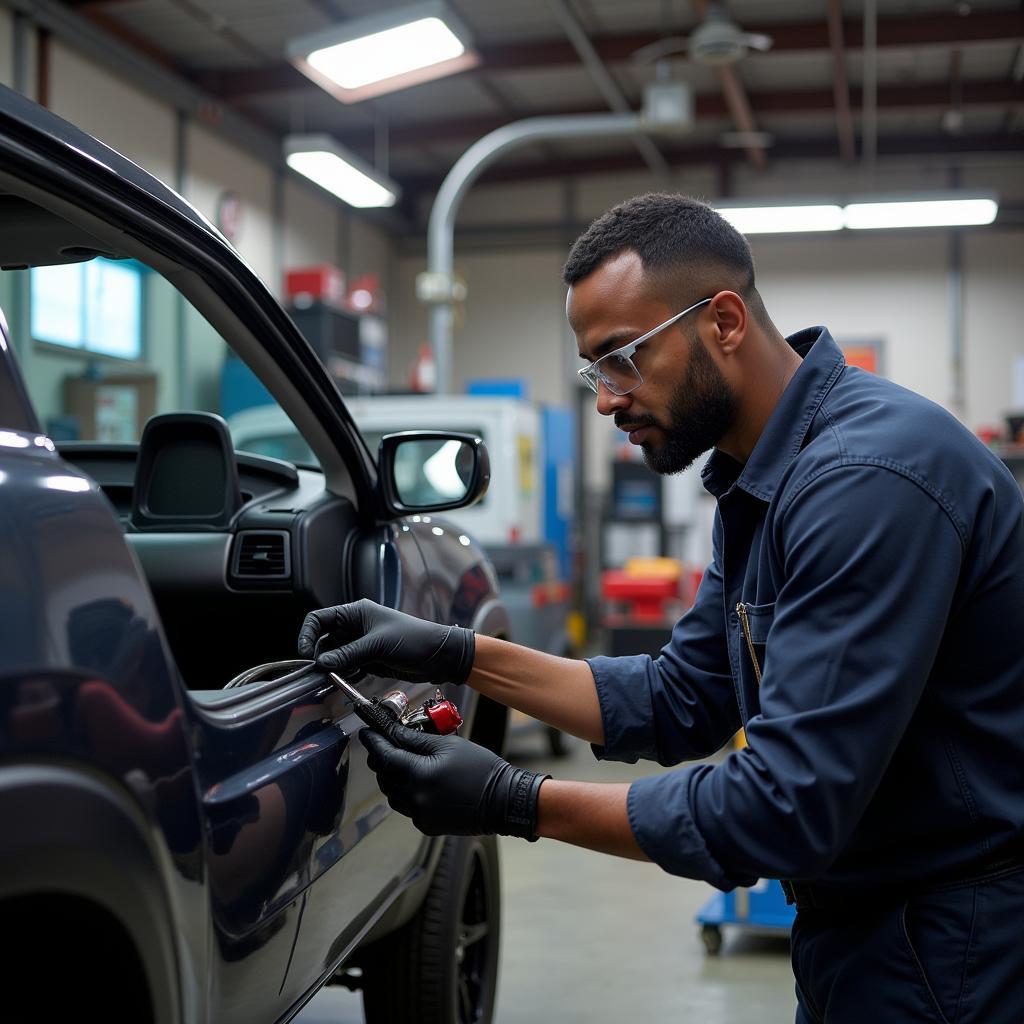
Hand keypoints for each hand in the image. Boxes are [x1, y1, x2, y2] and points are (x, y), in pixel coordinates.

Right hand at [298, 599, 474, 684]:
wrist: (439, 656)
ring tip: (331, 678)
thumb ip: (348, 654)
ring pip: (334, 655)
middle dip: (319, 655)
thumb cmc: (415, 639)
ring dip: (331, 667)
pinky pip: (346, 666)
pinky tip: (344, 680)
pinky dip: (342, 673)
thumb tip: (322, 662)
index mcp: (356, 612)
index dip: (307, 634)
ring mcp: (361, 644)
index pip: (319, 618)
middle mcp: (355, 626)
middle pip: (324, 639)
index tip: (305, 653)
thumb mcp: (378, 645)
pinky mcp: (368, 660)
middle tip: (319, 672)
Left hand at [360, 725, 548, 839]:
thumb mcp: (449, 745)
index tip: (366, 732)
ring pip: (393, 794)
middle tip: (389, 744)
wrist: (503, 801)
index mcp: (419, 775)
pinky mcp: (426, 825)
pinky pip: (407, 807)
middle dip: (384, 759)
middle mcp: (415, 798)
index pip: (384, 755)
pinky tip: (422, 783)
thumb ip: (416, 739)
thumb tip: (393, 731)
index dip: (373, 742)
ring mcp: (420, 815)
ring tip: (408, 764)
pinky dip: (408, 794)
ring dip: (394, 778)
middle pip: (384, 776)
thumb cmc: (480, 769)